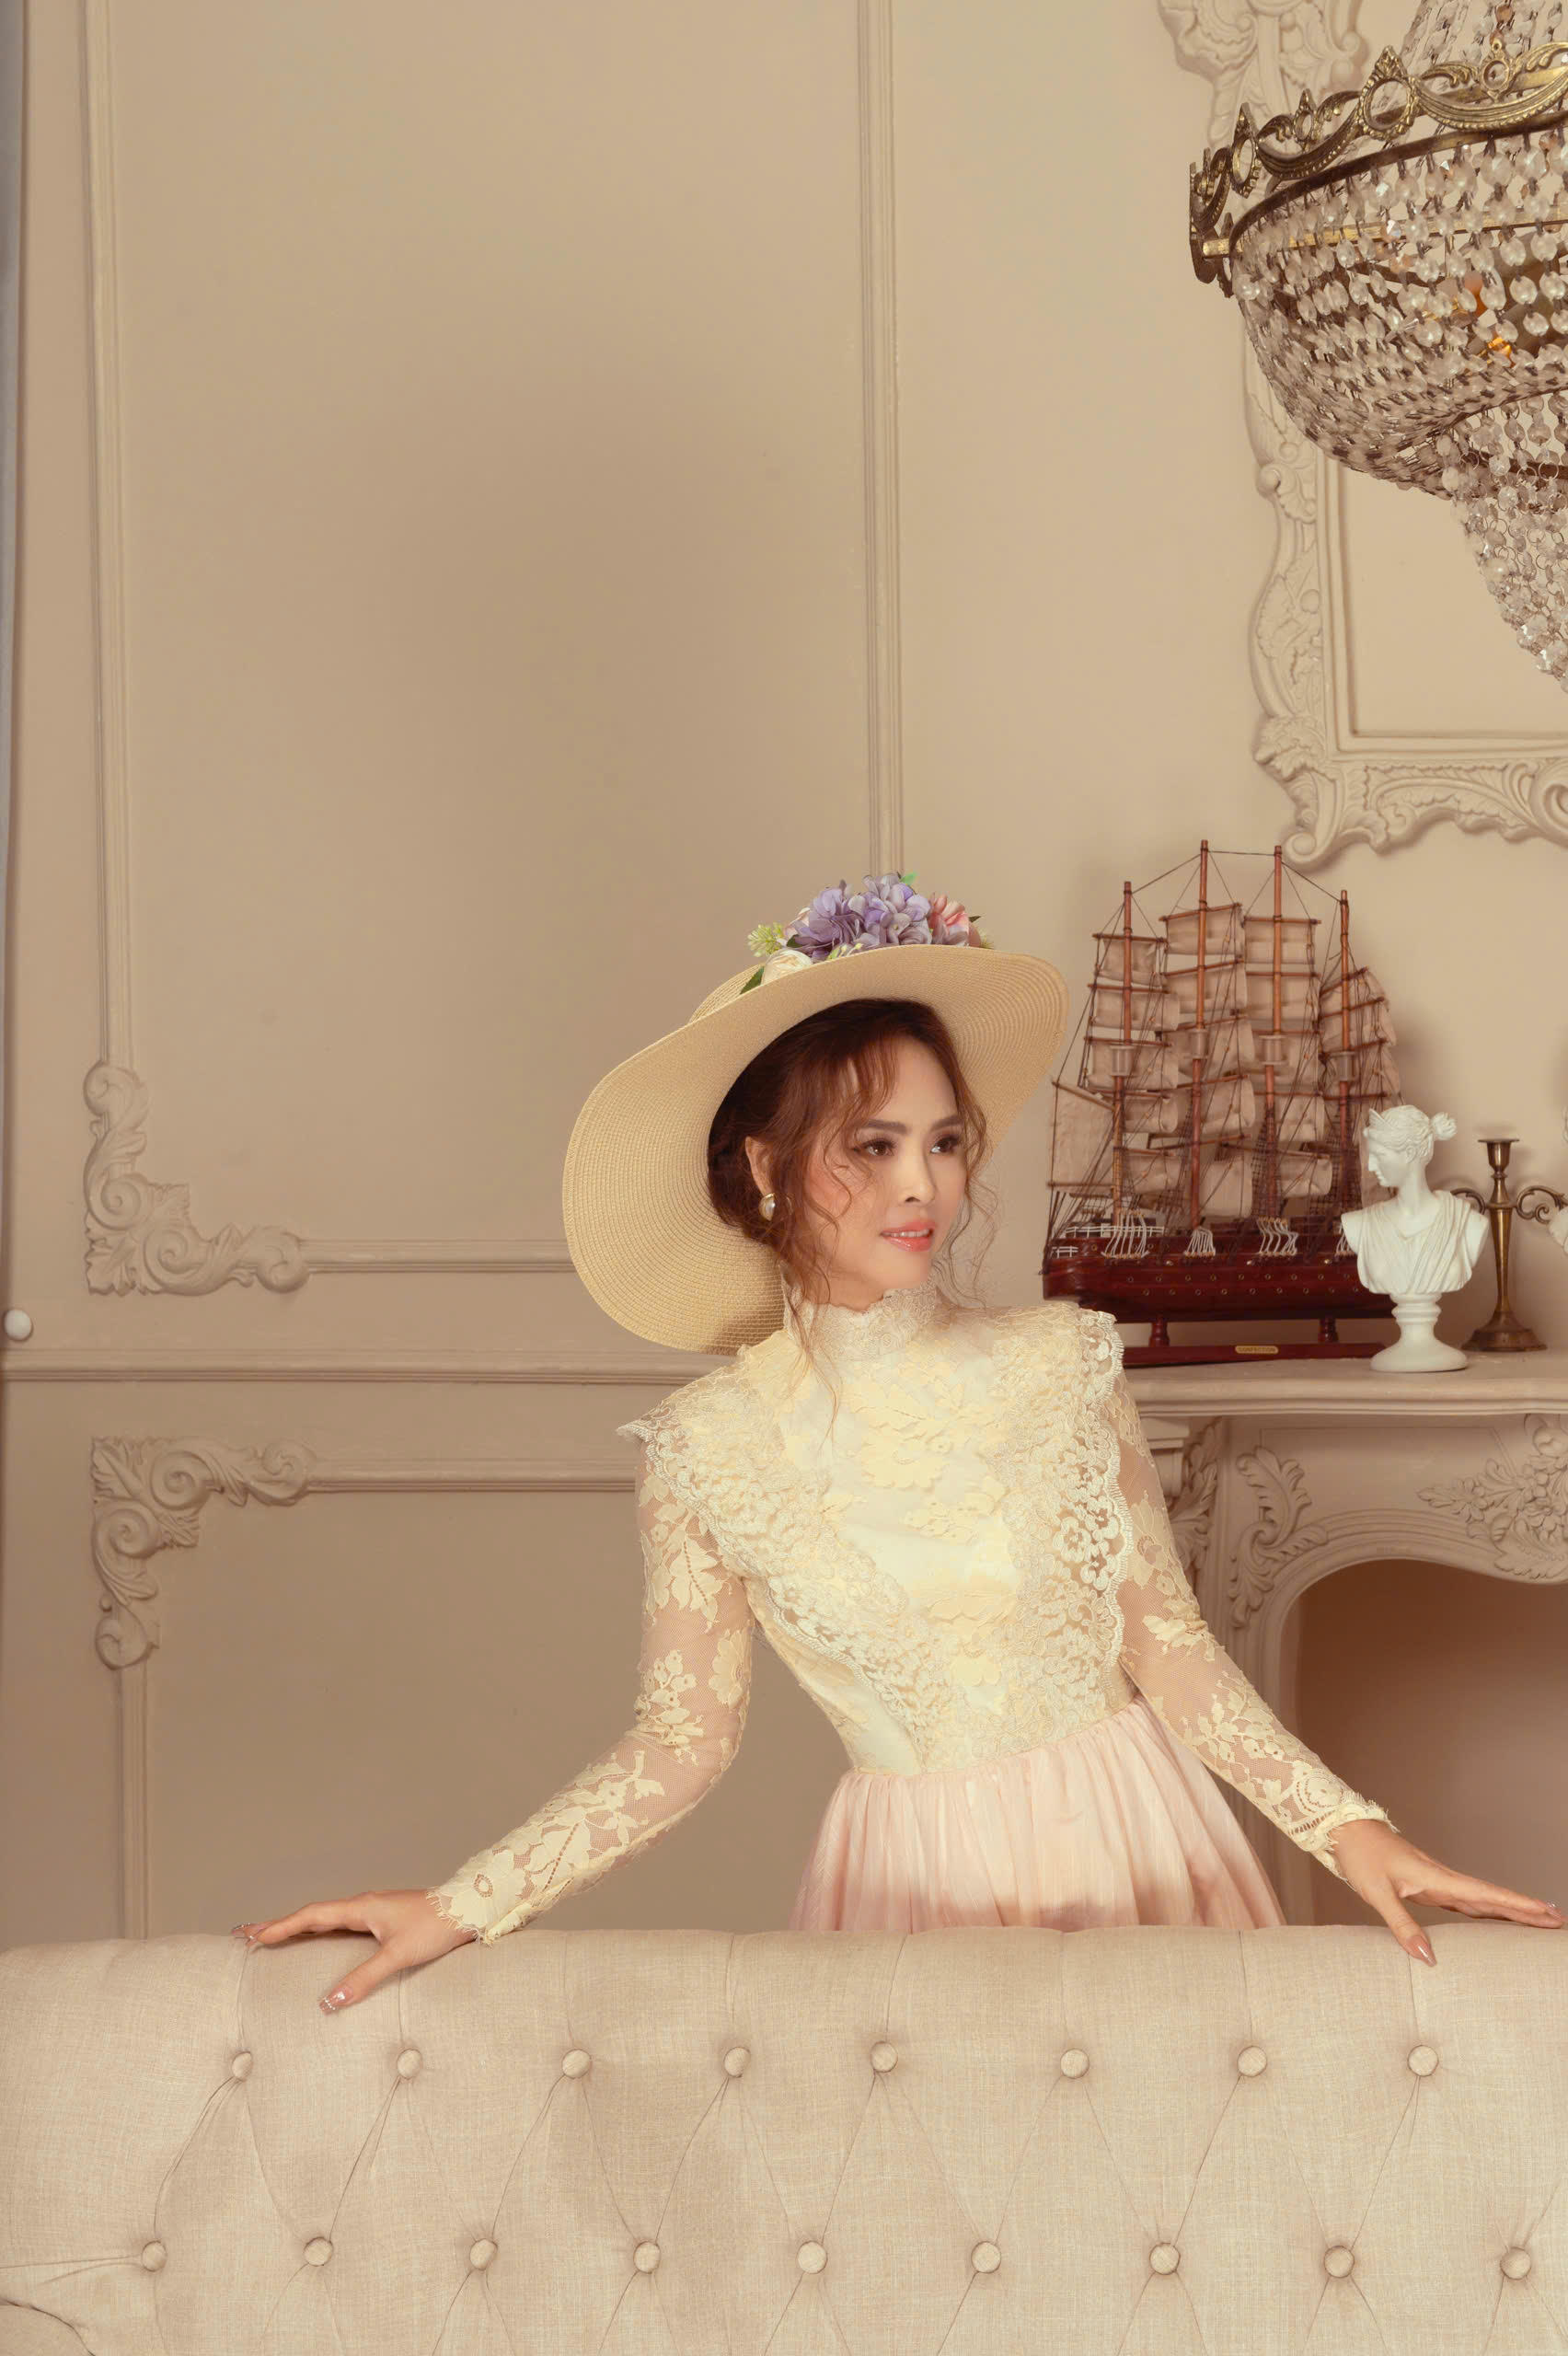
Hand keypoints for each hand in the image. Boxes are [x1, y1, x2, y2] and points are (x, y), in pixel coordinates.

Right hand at [231, 1888, 476, 2012]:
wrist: (467, 1909)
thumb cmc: (435, 1927)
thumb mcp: (398, 1955)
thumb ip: (364, 1979)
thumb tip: (330, 2003)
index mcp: (361, 1907)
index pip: (311, 1916)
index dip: (281, 1927)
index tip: (253, 1937)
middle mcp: (362, 1905)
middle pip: (311, 1914)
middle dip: (279, 1925)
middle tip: (246, 1935)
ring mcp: (371, 1911)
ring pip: (324, 1918)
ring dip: (296, 1927)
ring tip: (270, 1938)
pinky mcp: (381, 1920)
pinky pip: (339, 1925)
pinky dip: (318, 1931)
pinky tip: (314, 1941)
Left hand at [1326, 1821, 1564, 1963]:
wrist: (1345, 1831)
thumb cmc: (1360, 1858)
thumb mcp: (1377, 1893)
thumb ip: (1402, 1926)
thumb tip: (1429, 1959)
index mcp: (1437, 1878)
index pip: (1486, 1895)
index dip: (1518, 1904)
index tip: (1547, 1911)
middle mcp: (1443, 1878)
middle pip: (1493, 1897)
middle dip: (1526, 1909)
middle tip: (1558, 1921)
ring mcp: (1438, 1881)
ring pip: (1483, 1898)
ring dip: (1510, 1909)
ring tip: (1538, 1920)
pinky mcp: (1429, 1884)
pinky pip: (1466, 1900)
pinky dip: (1486, 1908)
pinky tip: (1494, 1917)